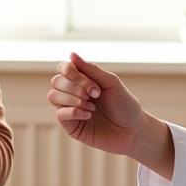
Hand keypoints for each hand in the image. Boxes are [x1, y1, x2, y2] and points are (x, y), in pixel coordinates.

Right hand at [48, 53, 174, 176]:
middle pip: (56, 81)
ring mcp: (69, 109)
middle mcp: (73, 93)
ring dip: (73, 98)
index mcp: (82, 80)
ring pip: (53, 96)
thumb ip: (91, 69)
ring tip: (92, 106)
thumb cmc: (124, 105)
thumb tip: (72, 54)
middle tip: (96, 94)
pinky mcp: (70, 125)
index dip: (70, 71)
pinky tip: (89, 115)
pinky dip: (74, 111)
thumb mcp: (111, 83)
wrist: (132, 131)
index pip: (63, 68)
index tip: (91, 81)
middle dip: (76, 86)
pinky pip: (60, 114)